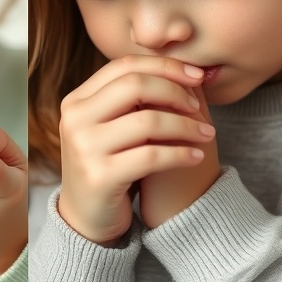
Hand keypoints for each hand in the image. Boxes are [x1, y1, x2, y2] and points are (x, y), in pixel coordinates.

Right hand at [56, 55, 212, 245]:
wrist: (86, 216)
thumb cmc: (109, 164)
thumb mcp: (111, 126)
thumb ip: (132, 99)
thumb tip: (183, 69)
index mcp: (76, 100)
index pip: (123, 66)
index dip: (164, 65)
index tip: (196, 75)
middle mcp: (74, 119)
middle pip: (134, 85)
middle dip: (175, 92)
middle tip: (198, 108)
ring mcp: (84, 148)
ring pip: (148, 121)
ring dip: (186, 125)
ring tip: (207, 134)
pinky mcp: (100, 176)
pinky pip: (152, 156)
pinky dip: (181, 153)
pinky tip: (196, 156)